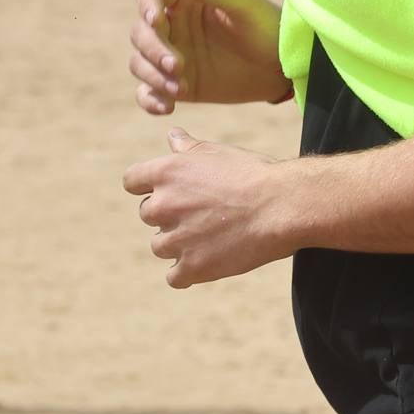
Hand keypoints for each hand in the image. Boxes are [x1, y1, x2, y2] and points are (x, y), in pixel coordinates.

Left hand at [122, 128, 294, 287]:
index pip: (131, 181)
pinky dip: (188, 272)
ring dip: (179, 244)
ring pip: (160, 246)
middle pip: (147, 215)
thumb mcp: (216, 152)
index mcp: (165, 173)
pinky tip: (207, 261)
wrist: (282, 206)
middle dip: (169, 215)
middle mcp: (163, 205)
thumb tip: (172, 136)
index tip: (165, 191)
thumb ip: (187, 147)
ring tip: (210, 236)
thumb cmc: (252, 174)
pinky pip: (174, 277)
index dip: (146, 186)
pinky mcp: (192, 267)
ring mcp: (176, 239)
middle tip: (202, 213)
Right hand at [130, 0, 291, 112]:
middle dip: (153, 49)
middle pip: (139, 32)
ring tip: (181, 88)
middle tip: (177, 65)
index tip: (155, 20)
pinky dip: (149, 100)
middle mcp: (171, 25)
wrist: (281, 68)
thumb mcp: (247, 7)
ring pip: (139, 62)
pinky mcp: (175, 84)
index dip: (145, 3)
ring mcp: (171, 56)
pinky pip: (148, 92)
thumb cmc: (267, 27)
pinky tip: (168, 107)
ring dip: (153, 75)